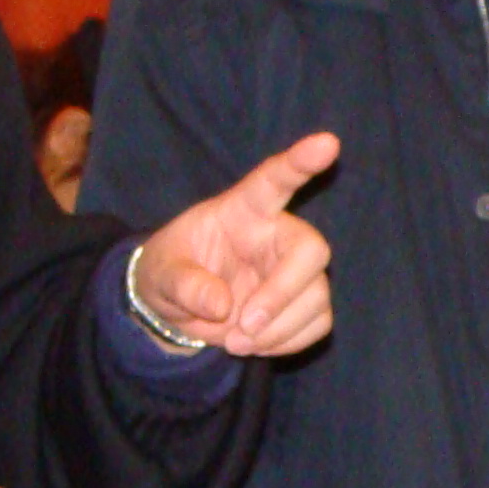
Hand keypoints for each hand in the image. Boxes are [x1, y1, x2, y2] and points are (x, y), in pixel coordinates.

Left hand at [133, 131, 338, 356]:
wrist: (177, 308)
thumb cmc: (171, 273)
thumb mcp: (161, 274)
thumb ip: (184, 284)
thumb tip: (219, 304)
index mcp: (243, 210)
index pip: (275, 179)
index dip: (300, 162)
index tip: (327, 143)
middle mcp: (277, 235)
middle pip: (311, 251)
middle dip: (282, 294)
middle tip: (243, 326)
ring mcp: (294, 270)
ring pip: (318, 296)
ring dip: (278, 329)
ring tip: (236, 341)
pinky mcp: (305, 303)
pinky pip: (319, 322)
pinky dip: (288, 342)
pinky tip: (256, 343)